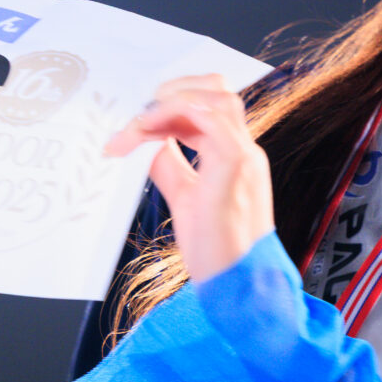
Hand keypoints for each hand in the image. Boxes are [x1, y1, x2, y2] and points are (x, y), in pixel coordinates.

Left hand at [105, 74, 273, 283]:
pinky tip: (150, 131)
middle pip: (218, 91)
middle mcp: (243, 151)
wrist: (240, 290)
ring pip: (217, 98)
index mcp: (233, 157)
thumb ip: (169, 167)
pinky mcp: (234, 168)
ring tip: (140, 124)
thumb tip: (145, 144)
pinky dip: (177, 115)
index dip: (170, 106)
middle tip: (138, 118)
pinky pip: (213, 121)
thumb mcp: (184, 198)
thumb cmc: (217, 253)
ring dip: (172, 101)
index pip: (208, 107)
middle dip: (173, 91)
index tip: (137, 125)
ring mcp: (243, 157)